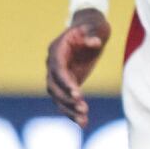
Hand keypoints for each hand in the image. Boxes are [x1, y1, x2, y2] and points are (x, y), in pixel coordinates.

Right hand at [45, 8, 110, 127]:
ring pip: (57, 97)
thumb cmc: (93, 25)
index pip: (58, 69)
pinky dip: (72, 112)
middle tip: (83, 108)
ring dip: (68, 110)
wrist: (91, 28)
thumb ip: (93, 33)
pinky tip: (83, 123)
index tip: (78, 94)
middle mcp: (53, 63)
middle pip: (53, 86)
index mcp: (57, 49)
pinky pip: (65, 100)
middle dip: (67, 99)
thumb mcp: (95, 26)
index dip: (66, 82)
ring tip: (83, 120)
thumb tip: (94, 42)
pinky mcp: (67, 83)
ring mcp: (59, 74)